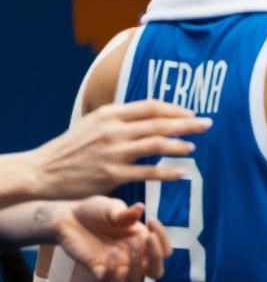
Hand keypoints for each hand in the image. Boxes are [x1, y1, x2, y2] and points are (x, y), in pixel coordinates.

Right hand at [28, 100, 210, 198]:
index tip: (191, 113)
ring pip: (156, 145)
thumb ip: (120, 118)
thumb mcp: (94, 123)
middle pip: (159, 123)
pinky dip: (167, 173)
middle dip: (187, 123)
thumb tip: (151, 115)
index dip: (175, 109)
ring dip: (179, 145)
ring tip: (194, 147)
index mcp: (110, 114)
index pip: (151, 106)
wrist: (43, 171)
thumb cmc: (72, 148)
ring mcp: (113, 153)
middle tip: (207, 124)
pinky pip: (147, 173)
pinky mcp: (111, 175)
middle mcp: (113, 130)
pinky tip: (181, 173)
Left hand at [52, 196, 171, 281]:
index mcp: (142, 239)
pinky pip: (109, 280)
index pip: (165, 250)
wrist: (67, 217)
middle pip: (156, 271)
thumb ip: (125, 212)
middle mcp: (132, 256)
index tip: (151, 220)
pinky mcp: (97, 269)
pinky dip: (113, 269)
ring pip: (135, 281)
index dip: (163, 238)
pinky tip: (110, 252)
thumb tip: (140, 209)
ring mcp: (116, 265)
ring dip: (136, 265)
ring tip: (128, 243)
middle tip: (147, 237)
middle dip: (156, 256)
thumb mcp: (112, 207)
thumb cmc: (94, 210)